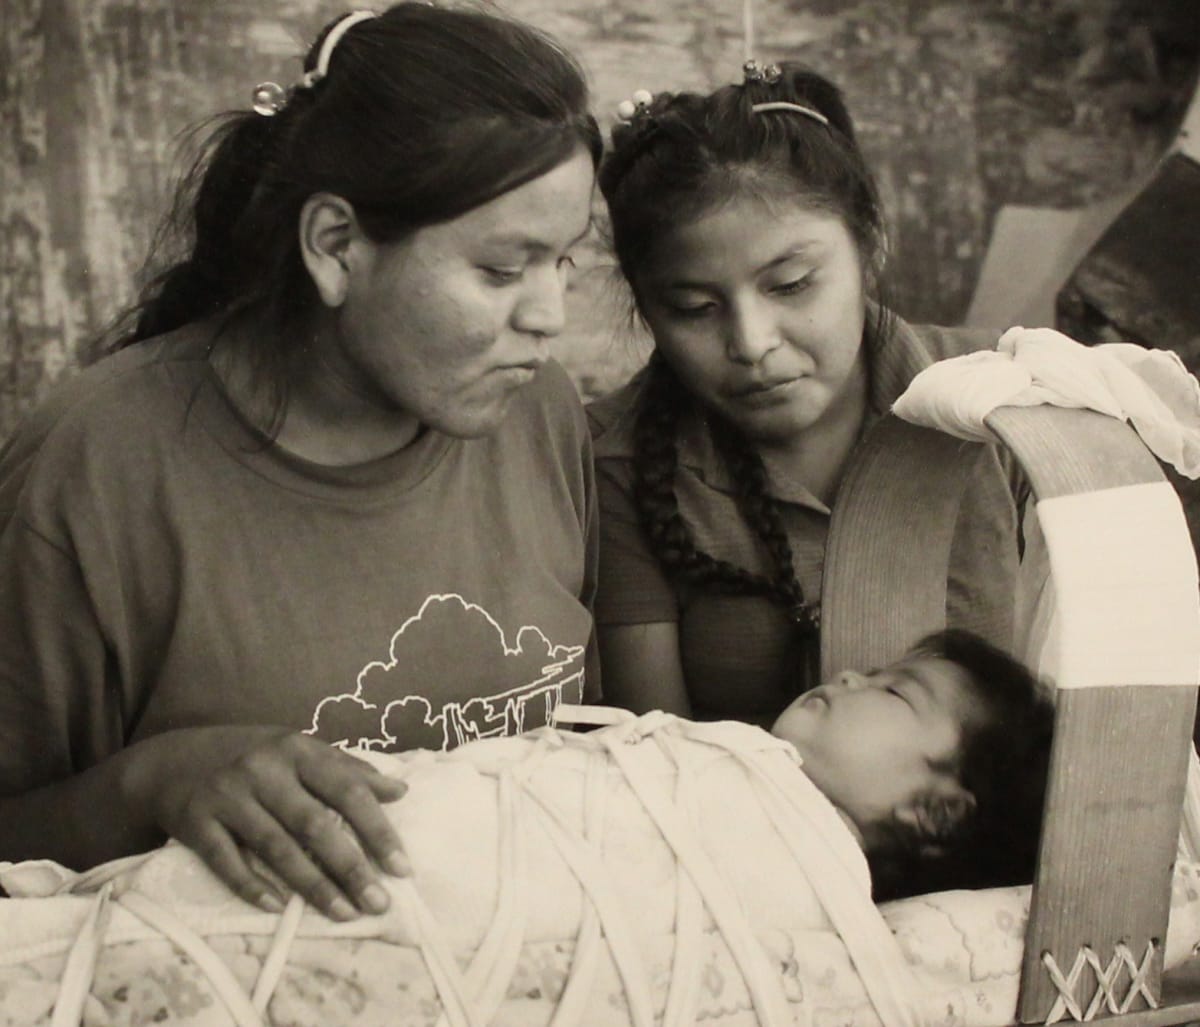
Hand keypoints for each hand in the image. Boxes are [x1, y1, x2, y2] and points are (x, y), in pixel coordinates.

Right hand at [119, 726, 408, 919]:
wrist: (169, 760)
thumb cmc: (251, 756)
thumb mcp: (298, 751)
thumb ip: (348, 770)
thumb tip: (401, 790)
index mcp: (297, 750)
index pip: (347, 790)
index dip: (377, 830)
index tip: (402, 868)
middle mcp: (264, 770)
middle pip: (315, 824)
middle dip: (351, 867)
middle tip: (379, 903)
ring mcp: (227, 796)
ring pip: (276, 848)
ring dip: (313, 886)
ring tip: (344, 914)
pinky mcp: (195, 822)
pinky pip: (227, 862)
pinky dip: (253, 887)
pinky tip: (280, 910)